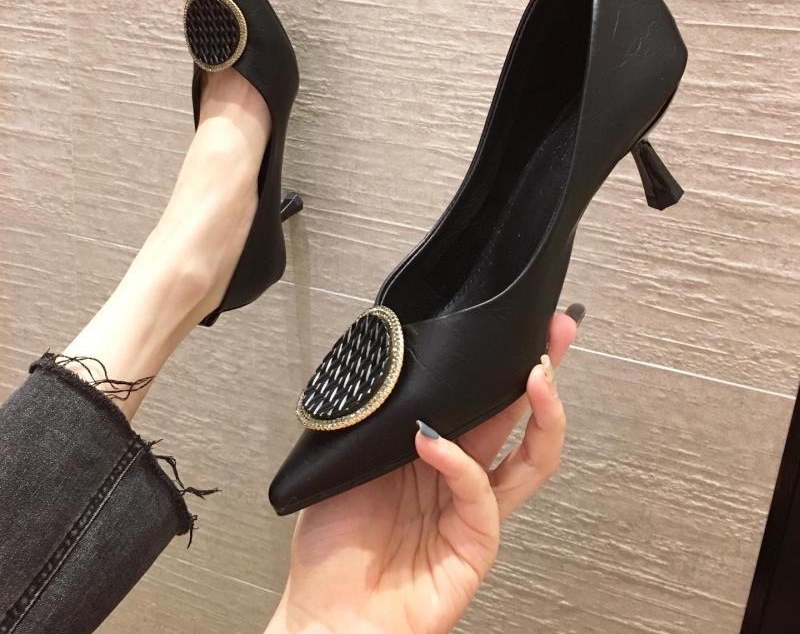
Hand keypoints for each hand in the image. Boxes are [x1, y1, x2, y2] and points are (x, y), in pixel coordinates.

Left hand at [267, 312, 577, 633]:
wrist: (325, 618)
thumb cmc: (332, 543)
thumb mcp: (349, 459)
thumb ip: (379, 419)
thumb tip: (401, 364)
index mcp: (434, 452)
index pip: (481, 400)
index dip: (501, 364)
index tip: (516, 326)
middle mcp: (461, 477)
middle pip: (517, 419)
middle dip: (542, 373)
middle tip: (554, 334)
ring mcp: (472, 513)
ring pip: (530, 459)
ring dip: (539, 413)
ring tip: (535, 376)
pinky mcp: (474, 548)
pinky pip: (479, 497)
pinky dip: (460, 465)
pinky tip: (434, 443)